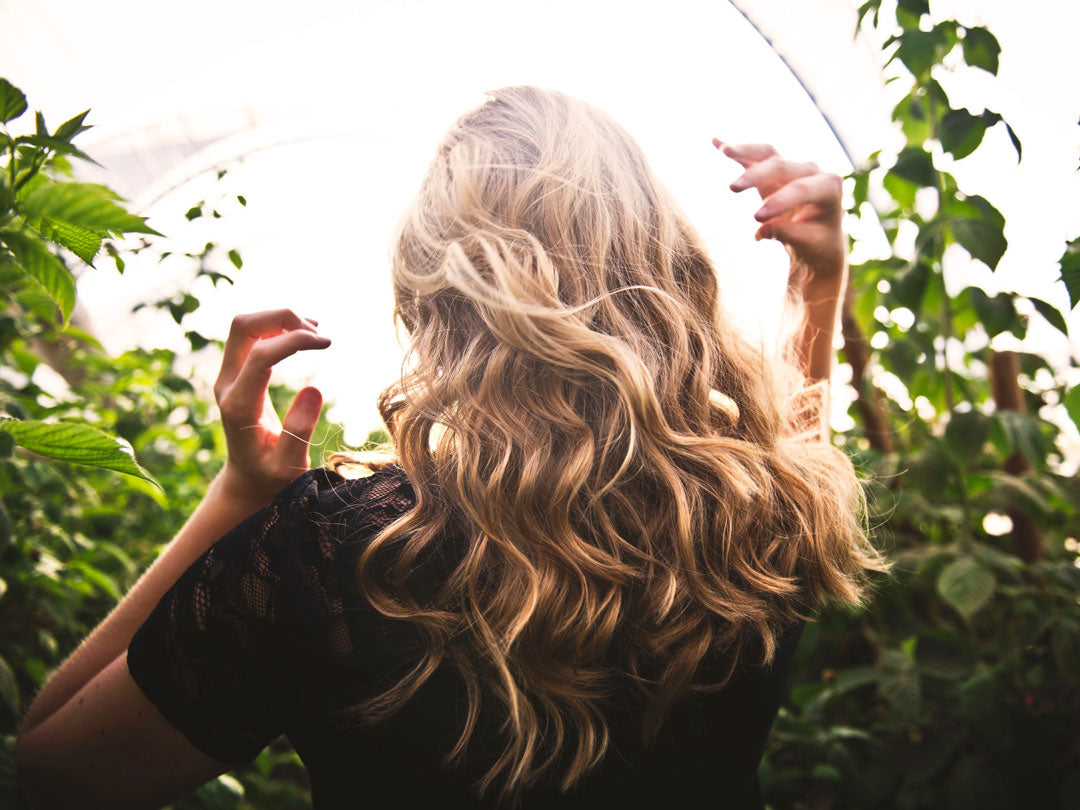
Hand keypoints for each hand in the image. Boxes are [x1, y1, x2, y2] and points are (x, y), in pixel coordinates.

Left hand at [213, 309, 330, 508]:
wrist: (246, 479)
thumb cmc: (271, 476)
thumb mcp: (289, 464)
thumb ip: (299, 430)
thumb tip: (314, 389)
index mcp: (239, 406)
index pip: (260, 354)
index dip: (294, 340)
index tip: (326, 343)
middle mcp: (227, 385)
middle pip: (243, 327)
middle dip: (281, 318)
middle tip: (318, 333)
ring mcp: (228, 377)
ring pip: (245, 326)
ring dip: (279, 320)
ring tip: (315, 333)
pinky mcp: (236, 373)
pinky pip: (251, 336)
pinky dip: (276, 327)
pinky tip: (303, 335)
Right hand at [714, 139, 845, 286]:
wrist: (818, 238)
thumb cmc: (817, 243)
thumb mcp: (808, 244)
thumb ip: (789, 234)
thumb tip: (762, 229)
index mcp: (829, 187)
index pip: (801, 189)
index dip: (779, 200)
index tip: (756, 218)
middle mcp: (812, 171)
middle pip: (781, 167)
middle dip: (757, 176)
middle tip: (732, 188)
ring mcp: (792, 168)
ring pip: (768, 154)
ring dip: (745, 151)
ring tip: (725, 151)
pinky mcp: (774, 170)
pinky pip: (756, 156)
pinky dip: (738, 151)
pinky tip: (716, 142)